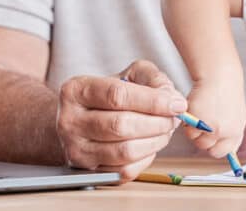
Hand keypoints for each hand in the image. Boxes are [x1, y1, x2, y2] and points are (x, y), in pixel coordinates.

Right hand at [56, 59, 185, 180]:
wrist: (82, 119)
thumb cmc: (109, 95)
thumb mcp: (129, 74)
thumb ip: (152, 78)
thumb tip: (171, 97)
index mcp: (76, 90)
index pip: (117, 95)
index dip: (152, 101)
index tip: (176, 103)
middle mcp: (69, 121)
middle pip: (120, 125)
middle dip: (156, 123)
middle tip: (174, 118)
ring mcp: (76, 149)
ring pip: (124, 151)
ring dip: (154, 141)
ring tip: (165, 130)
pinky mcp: (88, 171)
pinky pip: (124, 171)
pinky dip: (145, 159)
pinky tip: (150, 145)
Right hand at [183, 77, 245, 157]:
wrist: (219, 76)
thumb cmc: (227, 94)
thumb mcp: (237, 117)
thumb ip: (231, 135)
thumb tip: (229, 155)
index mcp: (235, 132)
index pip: (221, 152)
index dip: (214, 145)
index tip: (210, 138)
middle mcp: (224, 131)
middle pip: (205, 147)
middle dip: (201, 138)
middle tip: (202, 123)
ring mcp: (210, 125)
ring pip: (194, 139)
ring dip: (193, 129)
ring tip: (199, 113)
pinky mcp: (197, 117)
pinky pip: (186, 128)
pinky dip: (187, 121)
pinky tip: (194, 109)